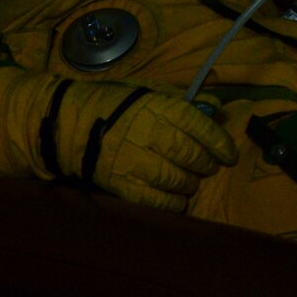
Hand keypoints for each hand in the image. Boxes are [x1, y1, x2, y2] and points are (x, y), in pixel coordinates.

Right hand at [48, 82, 238, 211]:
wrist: (68, 123)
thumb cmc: (114, 105)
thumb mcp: (148, 92)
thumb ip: (182, 102)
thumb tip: (216, 108)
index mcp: (157, 107)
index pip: (198, 125)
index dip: (218, 142)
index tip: (229, 155)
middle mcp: (147, 133)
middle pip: (189, 154)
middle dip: (205, 164)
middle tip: (208, 167)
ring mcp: (133, 160)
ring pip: (175, 178)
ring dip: (190, 183)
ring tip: (191, 182)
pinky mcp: (120, 183)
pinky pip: (154, 200)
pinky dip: (172, 203)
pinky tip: (178, 200)